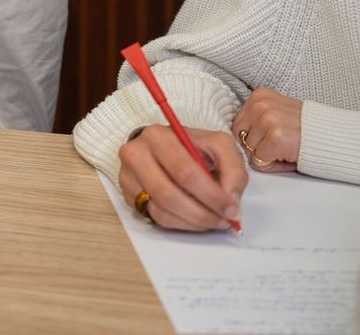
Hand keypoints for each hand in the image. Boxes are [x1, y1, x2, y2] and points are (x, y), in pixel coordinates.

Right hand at [118, 125, 247, 231]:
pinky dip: (180, 223)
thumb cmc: (191, 146)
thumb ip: (233, 168)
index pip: (184, 171)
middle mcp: (135, 154)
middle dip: (202, 213)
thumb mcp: (218, 145)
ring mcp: (127, 176)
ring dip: (192, 222)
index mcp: (157, 136)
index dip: (211, 195)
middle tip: (223, 220)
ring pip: (161, 211)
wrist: (163, 147)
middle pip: (168, 194)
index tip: (231, 209)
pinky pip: (154, 217)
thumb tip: (231, 200)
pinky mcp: (126, 194)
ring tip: (212, 220)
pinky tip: (193, 218)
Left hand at [232, 87, 301, 172]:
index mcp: (259, 96)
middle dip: (255, 147)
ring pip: (248, 152)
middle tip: (280, 143)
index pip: (235, 125)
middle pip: (238, 138)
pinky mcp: (275, 137)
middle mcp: (260, 104)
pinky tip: (289, 153)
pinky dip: (273, 164)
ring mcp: (267, 120)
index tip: (273, 135)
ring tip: (286, 146)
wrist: (337, 137)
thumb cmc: (305, 131)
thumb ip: (254, 122)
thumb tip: (231, 140)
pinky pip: (259, 162)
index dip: (252, 138)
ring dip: (265, 156)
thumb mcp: (277, 114)